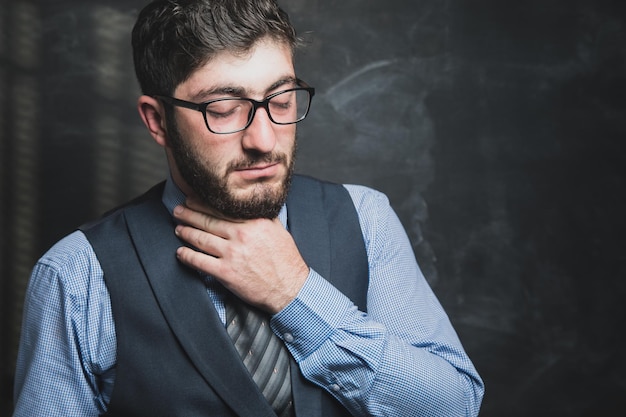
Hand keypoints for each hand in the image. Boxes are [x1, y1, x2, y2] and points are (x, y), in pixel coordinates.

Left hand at [173, 199, 309, 313]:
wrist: (289, 287)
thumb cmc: (285, 259)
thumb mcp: (278, 229)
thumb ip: (263, 215)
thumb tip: (253, 203)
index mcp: (253, 222)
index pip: (221, 208)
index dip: (202, 203)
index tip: (192, 199)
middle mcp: (241, 235)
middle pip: (207, 221)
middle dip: (188, 214)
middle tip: (178, 211)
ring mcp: (232, 254)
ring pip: (200, 239)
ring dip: (185, 233)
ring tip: (178, 229)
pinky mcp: (225, 272)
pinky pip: (199, 261)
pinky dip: (187, 256)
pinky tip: (180, 252)